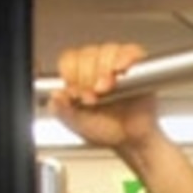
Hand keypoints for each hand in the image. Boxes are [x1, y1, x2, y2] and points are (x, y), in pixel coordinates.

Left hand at [48, 40, 161, 154]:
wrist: (132, 141)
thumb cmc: (107, 132)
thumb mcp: (78, 124)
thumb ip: (62, 110)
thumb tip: (55, 96)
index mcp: (79, 77)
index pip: (69, 59)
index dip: (71, 73)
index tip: (76, 91)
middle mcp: (97, 68)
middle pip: (87, 53)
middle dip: (88, 76)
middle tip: (93, 96)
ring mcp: (117, 65)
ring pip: (107, 51)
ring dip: (105, 70)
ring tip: (107, 90)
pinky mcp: (137, 67)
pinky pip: (131, 52)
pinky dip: (125, 58)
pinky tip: (120, 70)